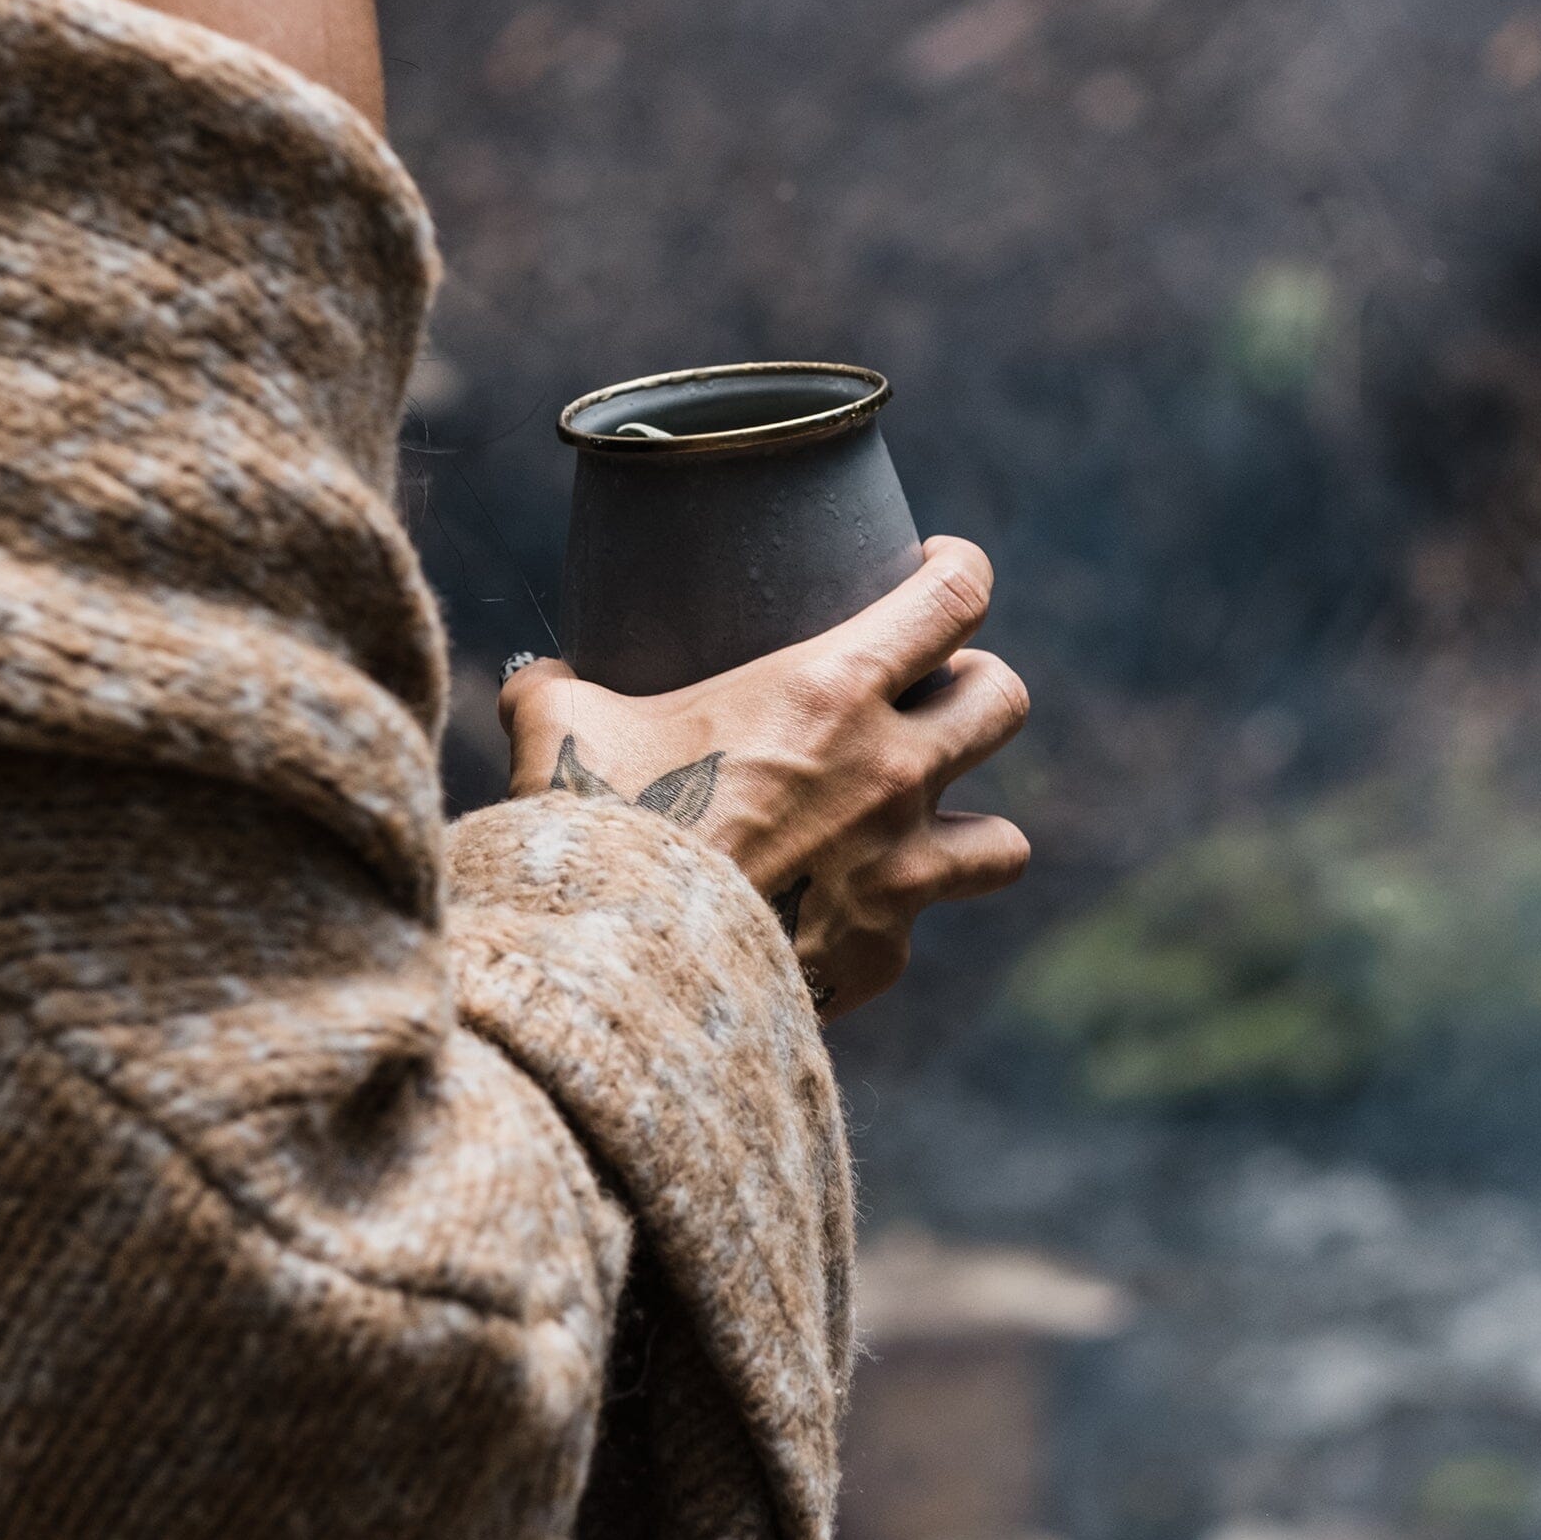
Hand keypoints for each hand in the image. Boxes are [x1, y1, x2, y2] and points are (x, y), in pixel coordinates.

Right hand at [498, 536, 1030, 1016]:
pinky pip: (914, 931)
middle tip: (925, 698)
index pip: (957, 597)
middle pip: (1005, 701)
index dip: (959, 571)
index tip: (935, 570)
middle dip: (975, 690)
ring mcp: (899, 873)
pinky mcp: (881, 955)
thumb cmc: (595, 826)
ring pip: (1005, 840)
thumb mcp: (561, 727)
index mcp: (830, 691)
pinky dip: (883, 924)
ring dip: (969, 827)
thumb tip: (536, 681)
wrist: (617, 970)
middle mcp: (890, 774)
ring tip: (918, 826)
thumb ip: (558, 689)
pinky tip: (834, 921)